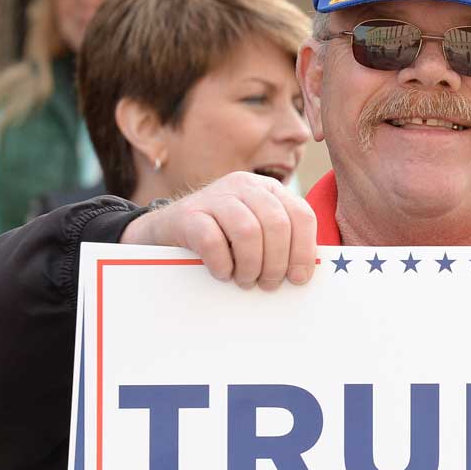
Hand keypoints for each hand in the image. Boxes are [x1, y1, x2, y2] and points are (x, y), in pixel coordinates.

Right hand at [119, 172, 318, 289]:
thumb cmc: (221, 238)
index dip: (304, 250)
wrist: (165, 231)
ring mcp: (214, 196)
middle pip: (276, 223)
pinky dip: (222, 263)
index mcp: (268, 189)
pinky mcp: (187, 214)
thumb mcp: (256, 233)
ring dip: (251, 264)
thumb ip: (281, 242)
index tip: (298, 278)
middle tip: (268, 284)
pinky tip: (223, 273)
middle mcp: (244, 186)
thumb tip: (304, 274)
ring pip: (247, 230)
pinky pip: (212, 240)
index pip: (301, 215)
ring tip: (246, 280)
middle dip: (277, 261)